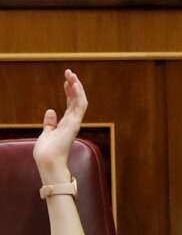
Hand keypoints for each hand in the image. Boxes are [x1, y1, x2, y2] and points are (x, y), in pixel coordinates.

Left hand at [33, 69, 87, 183]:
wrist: (48, 161)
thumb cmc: (47, 151)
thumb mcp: (47, 133)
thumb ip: (50, 122)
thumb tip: (50, 110)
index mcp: (68, 123)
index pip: (72, 104)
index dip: (70, 92)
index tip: (66, 81)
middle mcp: (74, 121)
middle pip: (77, 99)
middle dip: (74, 85)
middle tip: (69, 73)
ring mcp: (75, 122)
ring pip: (81, 100)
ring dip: (77, 86)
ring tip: (71, 74)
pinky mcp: (74, 123)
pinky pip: (79, 105)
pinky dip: (78, 94)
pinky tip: (74, 84)